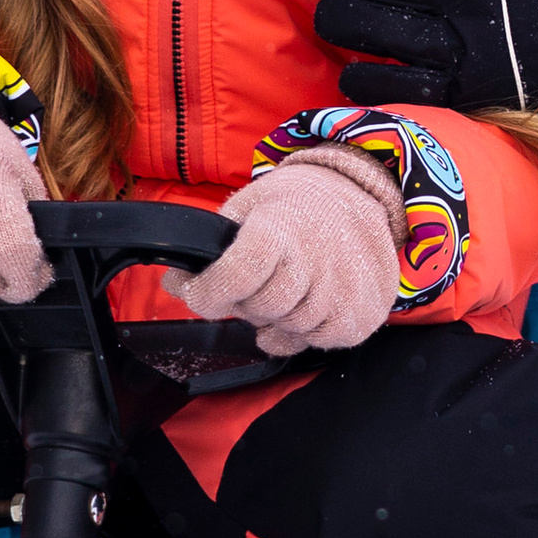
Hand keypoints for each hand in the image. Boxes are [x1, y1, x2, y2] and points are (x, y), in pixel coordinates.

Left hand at [177, 149, 403, 356]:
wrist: (358, 195)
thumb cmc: (297, 203)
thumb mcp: (249, 206)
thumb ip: (212, 247)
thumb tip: (175, 283)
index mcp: (281, 226)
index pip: (240, 273)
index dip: (211, 293)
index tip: (200, 296)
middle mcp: (316, 258)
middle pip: (264, 307)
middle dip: (246, 304)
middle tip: (252, 287)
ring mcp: (344, 288)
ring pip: (290, 329)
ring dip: (276, 319)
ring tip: (284, 290)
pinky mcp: (362, 313)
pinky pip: (319, 341)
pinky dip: (304, 332)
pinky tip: (306, 306)